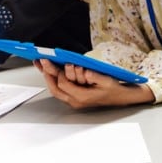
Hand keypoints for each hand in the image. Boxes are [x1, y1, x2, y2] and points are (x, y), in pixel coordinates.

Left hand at [34, 60, 154, 109]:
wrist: (120, 97)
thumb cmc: (113, 89)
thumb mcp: (107, 81)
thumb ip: (95, 77)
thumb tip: (85, 72)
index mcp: (82, 97)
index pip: (64, 85)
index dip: (60, 73)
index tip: (58, 62)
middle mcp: (75, 101)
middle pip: (55, 89)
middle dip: (47, 74)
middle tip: (42, 62)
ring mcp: (73, 100)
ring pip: (55, 90)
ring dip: (48, 77)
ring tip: (41, 64)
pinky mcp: (74, 97)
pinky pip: (59, 89)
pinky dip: (53, 80)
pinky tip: (49, 71)